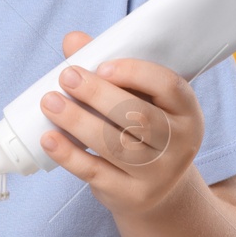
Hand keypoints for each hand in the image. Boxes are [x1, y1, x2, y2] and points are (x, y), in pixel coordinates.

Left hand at [38, 31, 205, 217]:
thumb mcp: (139, 99)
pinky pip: (96, 172)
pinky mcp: (132, 195)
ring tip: (50, 102)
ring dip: (78, 121)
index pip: (169, 86)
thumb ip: (110, 69)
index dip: (135, 73)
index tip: (102, 66)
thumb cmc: (144, 131)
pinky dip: (69, 154)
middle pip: (139, 117)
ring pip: (115, 145)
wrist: (159, 191)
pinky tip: (48, 138)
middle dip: (98, 94)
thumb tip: (73, 41)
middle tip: (66, 76)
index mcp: (187, 111)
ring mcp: (158, 174)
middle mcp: (180, 144)